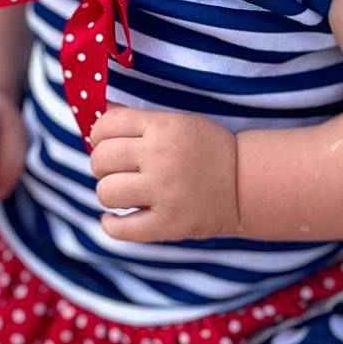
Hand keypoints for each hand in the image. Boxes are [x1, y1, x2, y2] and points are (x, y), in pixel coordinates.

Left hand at [88, 106, 238, 243]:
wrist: (245, 183)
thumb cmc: (207, 150)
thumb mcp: (177, 122)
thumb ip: (137, 120)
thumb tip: (96, 114)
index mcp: (163, 128)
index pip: (106, 126)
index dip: (99, 135)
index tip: (106, 144)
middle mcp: (161, 157)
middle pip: (101, 159)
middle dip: (102, 165)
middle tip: (116, 170)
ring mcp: (164, 193)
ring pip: (106, 192)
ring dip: (109, 193)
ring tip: (124, 192)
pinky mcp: (169, 224)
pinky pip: (121, 229)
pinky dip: (111, 224)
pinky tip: (115, 218)